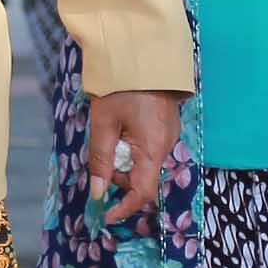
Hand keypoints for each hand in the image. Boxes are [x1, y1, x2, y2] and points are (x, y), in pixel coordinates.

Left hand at [88, 90, 178, 220]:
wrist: (143, 53)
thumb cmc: (120, 88)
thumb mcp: (103, 124)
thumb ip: (101, 160)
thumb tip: (98, 193)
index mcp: (152, 149)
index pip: (143, 192)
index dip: (125, 208)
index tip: (107, 214)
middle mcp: (166, 146)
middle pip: (143, 177)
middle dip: (120, 177)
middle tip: (101, 157)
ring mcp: (169, 135)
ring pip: (146, 163)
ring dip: (125, 161)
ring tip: (110, 135)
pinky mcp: (167, 125)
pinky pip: (150, 148)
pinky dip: (133, 148)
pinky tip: (122, 129)